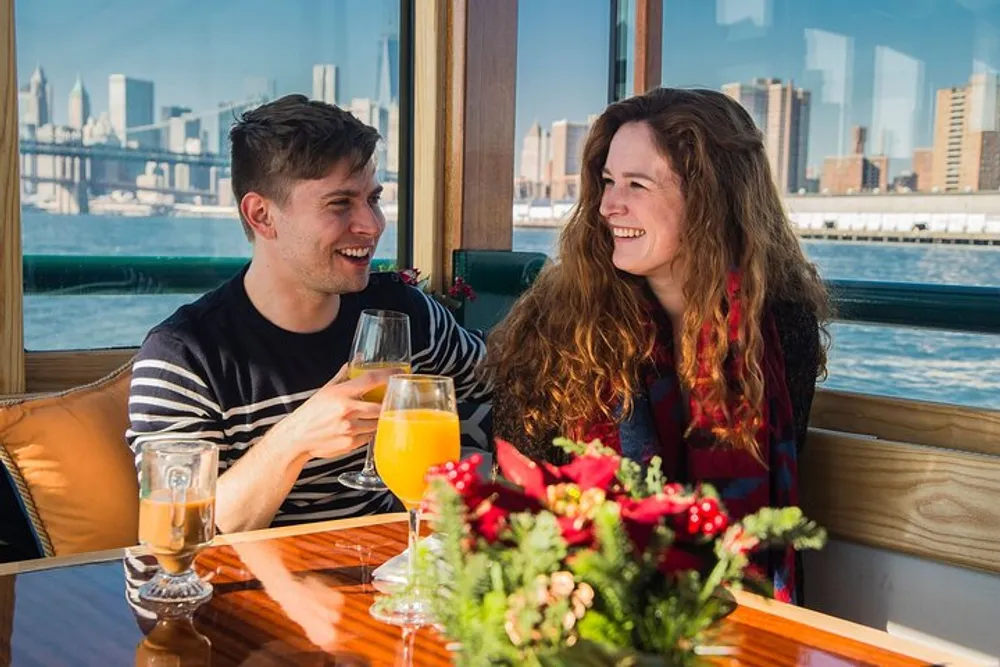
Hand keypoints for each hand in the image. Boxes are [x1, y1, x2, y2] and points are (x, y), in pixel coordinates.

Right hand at [277, 364, 397, 460]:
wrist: (297, 437)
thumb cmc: (311, 413)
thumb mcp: (325, 390)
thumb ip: (343, 376)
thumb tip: (357, 361)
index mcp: (341, 394)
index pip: (371, 379)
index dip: (388, 374)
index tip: (399, 372)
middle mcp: (347, 410)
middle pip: (381, 405)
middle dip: (387, 403)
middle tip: (390, 400)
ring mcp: (350, 429)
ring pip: (377, 422)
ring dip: (379, 419)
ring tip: (373, 416)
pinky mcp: (351, 444)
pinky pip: (369, 436)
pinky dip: (369, 432)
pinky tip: (361, 428)